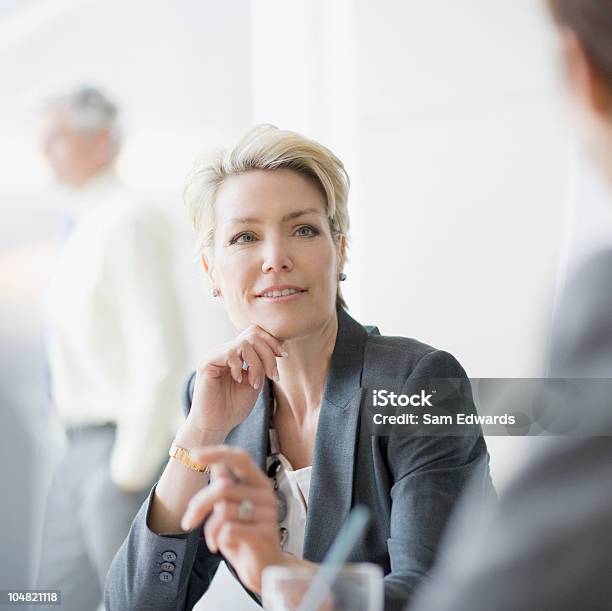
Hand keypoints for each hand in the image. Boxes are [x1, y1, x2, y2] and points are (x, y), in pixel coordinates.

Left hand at [181, 446, 285, 592]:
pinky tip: (220, 547)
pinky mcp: (264, 533)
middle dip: (199, 504)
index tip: (194, 455)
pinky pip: (228, 529)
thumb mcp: (232, 509)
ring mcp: (268, 512)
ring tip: (213, 540)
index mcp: (259, 482)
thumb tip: (216, 465)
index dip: (217, 453)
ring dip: (209, 529)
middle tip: (188, 522)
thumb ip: (226, 487)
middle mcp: (266, 493)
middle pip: (223, 487)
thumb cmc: (245, 536)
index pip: (240, 458)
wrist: (265, 569)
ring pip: (223, 510)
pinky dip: (216, 539)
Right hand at [187, 326, 286, 438]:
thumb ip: (261, 365)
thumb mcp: (255, 383)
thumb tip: (276, 349)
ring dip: (257, 364)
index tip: (284, 356)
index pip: (256, 333)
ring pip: (245, 343)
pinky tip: (239, 381)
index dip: (272, 341)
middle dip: (268, 353)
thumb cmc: (233, 408)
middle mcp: (225, 351)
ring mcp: (215, 355)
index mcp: (237, 354)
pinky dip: (240, 367)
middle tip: (273, 376)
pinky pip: (230, 352)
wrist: (215, 427)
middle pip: (253, 333)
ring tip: (255, 383)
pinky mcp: (207, 363)